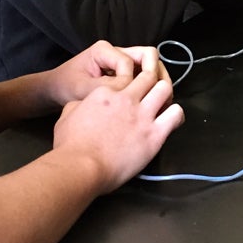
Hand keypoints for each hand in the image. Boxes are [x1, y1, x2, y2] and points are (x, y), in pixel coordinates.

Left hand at [43, 41, 172, 107]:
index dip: (130, 81)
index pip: (129, 62)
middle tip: (161, 97)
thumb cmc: (66, 87)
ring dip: (155, 83)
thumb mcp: (81, 88)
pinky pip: (143, 78)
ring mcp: (122, 62)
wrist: (55, 92)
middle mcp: (116, 52)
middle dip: (156, 76)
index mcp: (104, 50)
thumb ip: (105, 87)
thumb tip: (128, 91)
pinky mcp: (125, 74)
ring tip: (160, 103)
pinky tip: (149, 105)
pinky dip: (149, 89)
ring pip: (150, 67)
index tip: (123, 98)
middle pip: (148, 57)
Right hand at [51, 71, 183, 192]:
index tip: (132, 92)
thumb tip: (84, 105)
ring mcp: (142, 115)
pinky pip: (176, 115)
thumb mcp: (67, 116)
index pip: (126, 77)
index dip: (131, 84)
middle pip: (149, 76)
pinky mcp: (154, 134)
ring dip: (165, 94)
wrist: (81, 166)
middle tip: (152, 92)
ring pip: (165, 89)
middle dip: (152, 81)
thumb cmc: (70, 145)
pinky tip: (170, 121)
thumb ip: (79, 105)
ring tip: (163, 105)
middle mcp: (127, 98)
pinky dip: (176, 114)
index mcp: (107, 92)